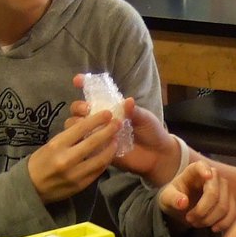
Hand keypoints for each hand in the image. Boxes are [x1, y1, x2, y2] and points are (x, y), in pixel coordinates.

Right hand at [28, 109, 118, 202]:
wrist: (31, 188)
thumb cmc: (40, 162)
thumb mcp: (50, 145)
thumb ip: (69, 138)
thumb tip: (89, 127)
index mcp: (56, 145)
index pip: (80, 128)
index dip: (96, 119)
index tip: (107, 113)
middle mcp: (66, 159)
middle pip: (93, 142)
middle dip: (108, 130)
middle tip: (118, 123)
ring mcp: (74, 174)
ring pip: (100, 159)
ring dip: (111, 148)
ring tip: (117, 140)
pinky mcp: (80, 185)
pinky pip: (97, 171)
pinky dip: (105, 162)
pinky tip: (109, 155)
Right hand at [69, 76, 185, 182]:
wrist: (158, 155)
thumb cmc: (152, 132)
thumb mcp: (145, 118)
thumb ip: (134, 110)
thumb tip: (127, 101)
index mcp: (111, 108)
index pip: (93, 95)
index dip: (83, 85)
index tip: (77, 80)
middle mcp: (101, 121)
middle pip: (78, 111)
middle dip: (78, 107)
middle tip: (87, 109)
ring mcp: (99, 136)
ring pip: (77, 129)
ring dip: (80, 124)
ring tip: (90, 126)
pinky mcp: (100, 152)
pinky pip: (87, 147)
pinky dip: (87, 142)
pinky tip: (95, 142)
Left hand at [159, 163, 235, 231]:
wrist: (182, 208)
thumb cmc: (174, 198)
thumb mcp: (166, 198)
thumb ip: (173, 198)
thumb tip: (183, 202)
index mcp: (194, 170)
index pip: (201, 166)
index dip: (205, 170)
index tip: (207, 176)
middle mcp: (213, 175)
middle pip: (214, 194)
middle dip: (202, 211)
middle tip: (189, 219)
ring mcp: (224, 188)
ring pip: (223, 206)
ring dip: (209, 219)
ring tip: (196, 223)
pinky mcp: (230, 201)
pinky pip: (232, 213)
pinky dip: (223, 224)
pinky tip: (213, 228)